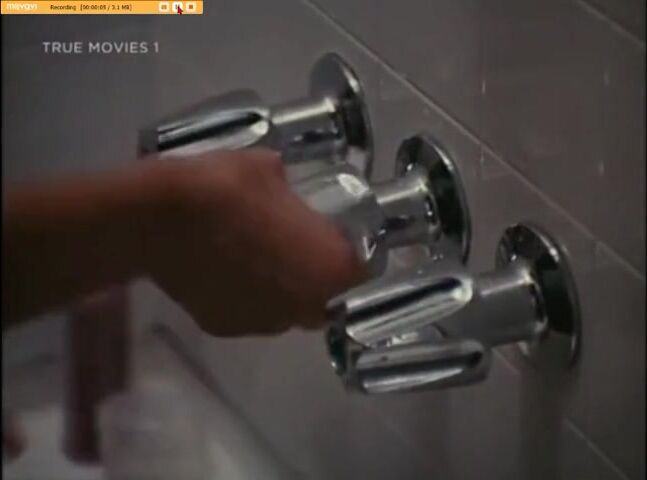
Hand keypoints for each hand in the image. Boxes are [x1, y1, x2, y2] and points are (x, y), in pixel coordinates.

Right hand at [147, 149, 365, 336]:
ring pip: (287, 309)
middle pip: (326, 299)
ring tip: (258, 257)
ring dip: (283, 289)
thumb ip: (289, 185)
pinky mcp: (225, 328)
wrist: (157, 218)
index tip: (339, 238)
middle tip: (300, 247)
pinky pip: (249, 313)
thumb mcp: (269, 167)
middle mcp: (303, 306)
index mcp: (328, 269)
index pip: (362, 272)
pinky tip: (227, 270)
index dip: (353, 255)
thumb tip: (281, 181)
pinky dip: (247, 296)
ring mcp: (263, 323)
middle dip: (318, 277)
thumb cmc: (225, 186)